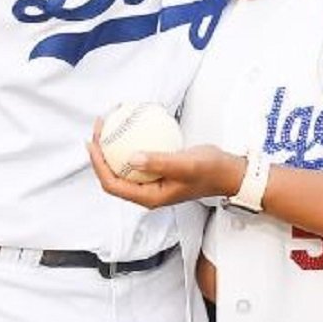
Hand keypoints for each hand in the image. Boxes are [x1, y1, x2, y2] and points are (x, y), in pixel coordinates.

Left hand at [86, 120, 244, 209]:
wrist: (228, 172)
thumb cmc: (210, 171)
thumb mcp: (186, 165)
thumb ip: (159, 162)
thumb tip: (132, 157)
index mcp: (149, 197)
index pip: (113, 184)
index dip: (98, 165)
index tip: (93, 143)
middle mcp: (147, 192)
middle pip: (113, 175)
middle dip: (101, 153)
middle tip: (99, 128)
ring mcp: (152, 182)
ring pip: (123, 166)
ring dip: (113, 147)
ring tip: (109, 124)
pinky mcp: (158, 171)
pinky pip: (137, 157)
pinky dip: (130, 143)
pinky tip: (131, 126)